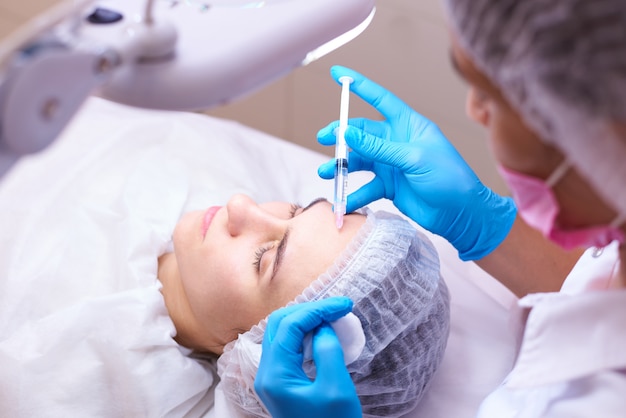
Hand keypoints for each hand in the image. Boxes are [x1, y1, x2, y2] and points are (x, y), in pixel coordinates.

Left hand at [254, 297, 361, 417]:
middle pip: (278, 324)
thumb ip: (328, 352)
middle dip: (308, 310)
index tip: (344, 304)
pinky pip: (286, 348)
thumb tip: (323, 327)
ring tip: (331, 315)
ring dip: (304, 320)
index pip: (290, 326)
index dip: (317, 309)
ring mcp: (271, 378)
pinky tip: (322, 333)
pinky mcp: (280, 382)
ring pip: (280, 334)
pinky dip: (303, 334)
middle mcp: (266, 373)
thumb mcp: (336, 390)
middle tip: (337, 307)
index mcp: (274, 374)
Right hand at [318, 65, 515, 259]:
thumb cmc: (450, 178)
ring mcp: (391, 164)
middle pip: (361, 132)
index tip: (338, 75)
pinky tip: (343, 201)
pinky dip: (353, 194)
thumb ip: (379, 147)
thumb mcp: (413, 158)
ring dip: (342, 166)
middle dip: (340, 135)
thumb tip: (347, 133)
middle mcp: (397, 142)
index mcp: (408, 125)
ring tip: (327, 173)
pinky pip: (365, 187)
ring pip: (359, 160)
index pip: (380, 99)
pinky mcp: (389, 186)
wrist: (461, 214)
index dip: (359, 86)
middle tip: (324, 138)